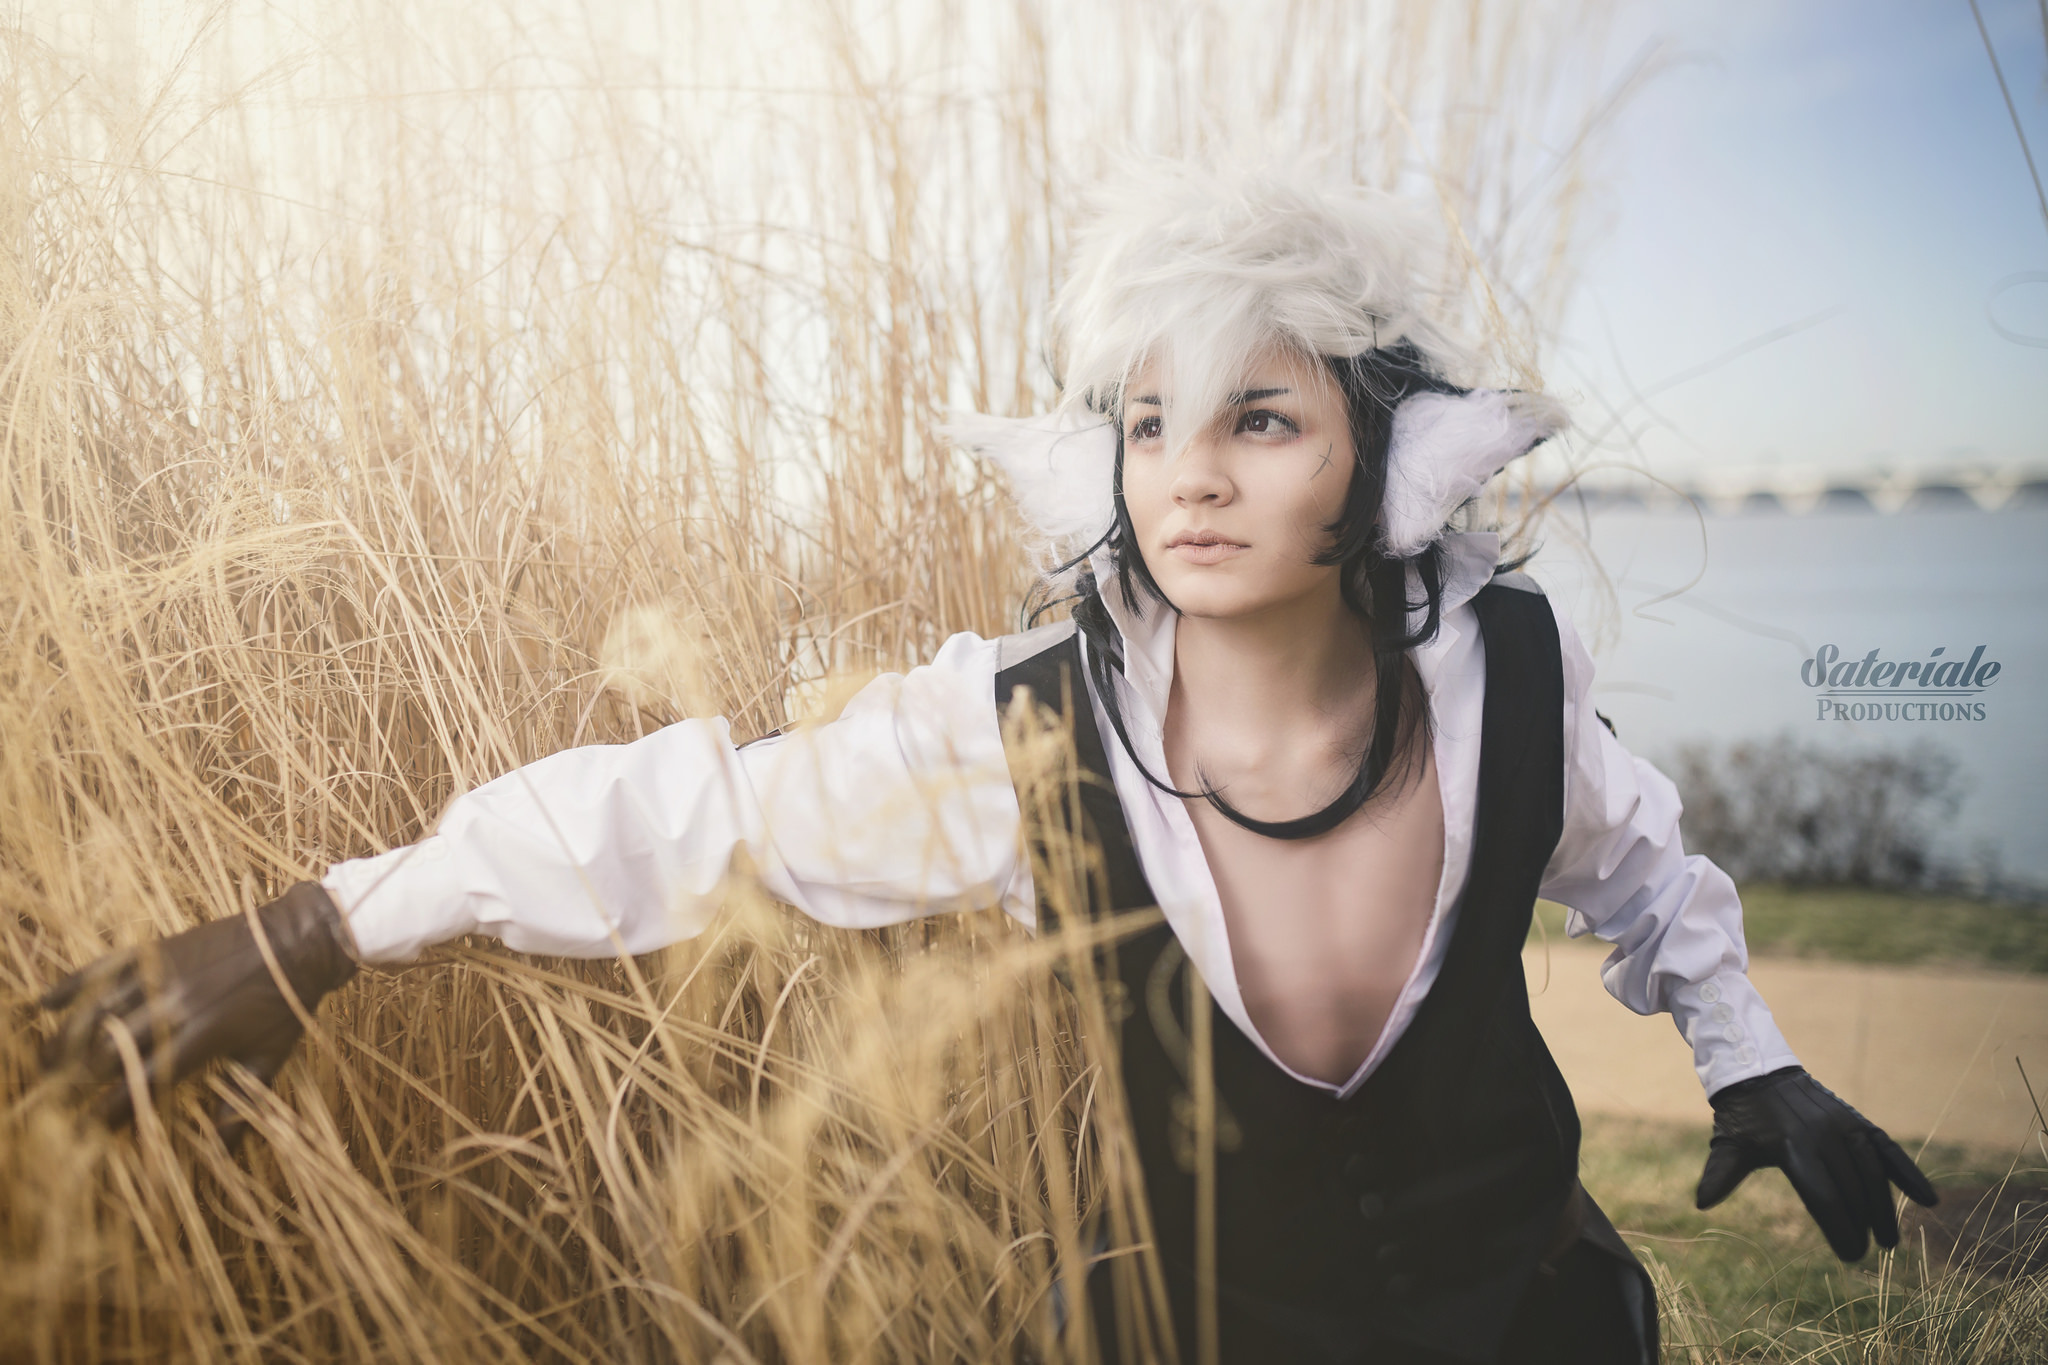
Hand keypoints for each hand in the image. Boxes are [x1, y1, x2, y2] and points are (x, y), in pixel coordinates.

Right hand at [39, 882, 358, 1146]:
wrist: (298, 939)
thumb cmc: (285, 1003)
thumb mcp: (269, 1057)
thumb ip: (241, 1106)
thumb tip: (223, 1155)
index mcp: (201, 1037)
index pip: (144, 1082)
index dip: (112, 1109)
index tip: (88, 1131)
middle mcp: (173, 1007)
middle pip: (109, 1049)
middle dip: (78, 1079)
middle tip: (56, 1101)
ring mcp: (161, 974)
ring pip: (96, 1011)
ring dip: (64, 1040)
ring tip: (44, 1065)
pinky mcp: (157, 948)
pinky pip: (104, 966)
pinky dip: (71, 984)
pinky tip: (44, 1003)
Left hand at [1696, 1065, 1936, 1260]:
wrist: (1758, 1071)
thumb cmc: (1742, 1117)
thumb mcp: (1729, 1144)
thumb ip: (1721, 1175)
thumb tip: (1701, 1202)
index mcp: (1791, 1146)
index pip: (1822, 1196)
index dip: (1840, 1228)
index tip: (1851, 1255)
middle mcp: (1822, 1134)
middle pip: (1851, 1189)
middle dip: (1862, 1224)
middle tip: (1870, 1253)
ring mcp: (1842, 1124)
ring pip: (1872, 1172)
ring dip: (1884, 1207)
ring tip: (1890, 1241)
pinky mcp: (1855, 1119)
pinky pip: (1886, 1148)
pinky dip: (1907, 1172)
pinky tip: (1928, 1199)